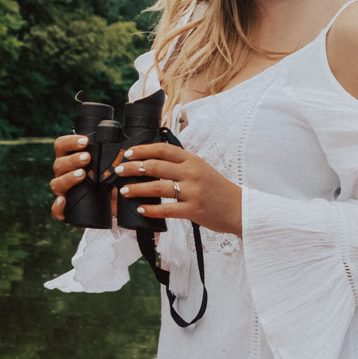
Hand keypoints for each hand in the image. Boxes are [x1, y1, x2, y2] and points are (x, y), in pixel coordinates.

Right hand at [50, 134, 115, 221]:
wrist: (110, 205)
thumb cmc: (108, 180)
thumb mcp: (109, 166)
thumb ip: (111, 155)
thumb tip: (122, 146)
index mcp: (69, 159)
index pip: (61, 146)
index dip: (70, 141)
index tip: (85, 141)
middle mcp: (63, 174)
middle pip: (58, 164)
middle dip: (73, 159)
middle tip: (87, 157)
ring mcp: (63, 191)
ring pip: (56, 184)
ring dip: (68, 177)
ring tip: (82, 174)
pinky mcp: (67, 209)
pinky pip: (56, 209)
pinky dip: (58, 206)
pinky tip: (64, 200)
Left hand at [114, 143, 243, 235]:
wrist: (238, 207)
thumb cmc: (217, 189)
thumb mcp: (201, 169)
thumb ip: (181, 164)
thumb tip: (154, 161)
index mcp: (192, 160)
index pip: (163, 149)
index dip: (143, 150)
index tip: (128, 153)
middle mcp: (192, 173)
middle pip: (156, 166)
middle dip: (133, 168)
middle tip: (119, 171)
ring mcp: (192, 191)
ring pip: (158, 187)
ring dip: (137, 188)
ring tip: (124, 191)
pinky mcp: (193, 210)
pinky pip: (167, 209)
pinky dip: (151, 210)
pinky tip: (141, 209)